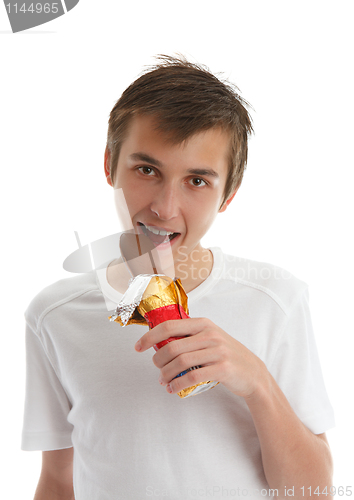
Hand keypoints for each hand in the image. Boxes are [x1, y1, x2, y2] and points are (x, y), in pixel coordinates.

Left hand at [135, 318, 266, 396]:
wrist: (252, 372)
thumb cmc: (226, 354)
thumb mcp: (210, 337)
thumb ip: (189, 336)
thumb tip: (158, 342)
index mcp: (203, 324)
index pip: (169, 326)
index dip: (150, 336)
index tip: (138, 346)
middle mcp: (210, 335)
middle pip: (172, 347)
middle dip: (158, 361)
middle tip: (156, 369)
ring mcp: (217, 351)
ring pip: (180, 362)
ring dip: (166, 374)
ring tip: (163, 381)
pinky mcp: (222, 369)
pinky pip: (192, 377)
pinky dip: (177, 384)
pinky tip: (173, 388)